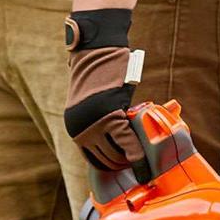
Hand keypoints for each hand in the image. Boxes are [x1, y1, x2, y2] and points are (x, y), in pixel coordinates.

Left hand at [63, 8, 144, 170]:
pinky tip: (144, 159)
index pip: (95, 160)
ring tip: (143, 156)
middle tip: (140, 162)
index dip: (113, 167)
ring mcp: (93, 123)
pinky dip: (137, 152)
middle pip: (107, 160)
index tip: (128, 169)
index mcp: (76, 129)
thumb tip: (119, 145)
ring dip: (131, 159)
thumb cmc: (99, 75)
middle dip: (125, 164)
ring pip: (117, 154)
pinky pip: (126, 140)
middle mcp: (80, 129)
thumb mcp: (94, 106)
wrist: (96, 50)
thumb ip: (101, 125)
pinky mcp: (109, 113)